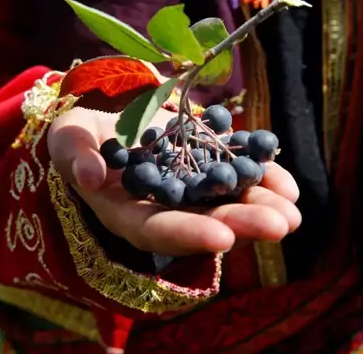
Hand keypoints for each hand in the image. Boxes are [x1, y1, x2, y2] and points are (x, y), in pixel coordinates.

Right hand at [47, 107, 300, 255]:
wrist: (106, 124)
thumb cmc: (79, 136)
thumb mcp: (68, 139)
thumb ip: (76, 156)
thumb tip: (90, 176)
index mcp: (126, 213)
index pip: (155, 230)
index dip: (187, 235)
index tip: (222, 237)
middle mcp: (163, 209)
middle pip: (203, 223)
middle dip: (242, 224)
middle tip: (282, 225)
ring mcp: (189, 191)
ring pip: (227, 204)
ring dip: (262, 207)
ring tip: (294, 208)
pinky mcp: (207, 169)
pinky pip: (237, 175)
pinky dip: (262, 177)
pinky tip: (287, 182)